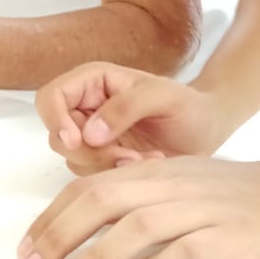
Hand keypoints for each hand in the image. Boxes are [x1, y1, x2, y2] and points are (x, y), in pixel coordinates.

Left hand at [17, 154, 259, 258]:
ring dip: (95, 255)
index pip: (89, 187)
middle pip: (101, 200)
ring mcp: (200, 209)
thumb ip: (138, 197)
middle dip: (58, 234)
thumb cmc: (235, 194)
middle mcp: (171, 185)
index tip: (26, 249)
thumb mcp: (179, 184)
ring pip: (137, 225)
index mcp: (154, 172)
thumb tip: (87, 226)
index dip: (52, 217)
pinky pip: (184, 250)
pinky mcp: (228, 234)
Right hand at [35, 63, 226, 174]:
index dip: (55, 119)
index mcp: (93, 81)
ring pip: (73, 160)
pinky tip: (145, 166)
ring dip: (105, 166)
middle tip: (128, 157)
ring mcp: (93, 137)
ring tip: (145, 159)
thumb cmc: (189, 106)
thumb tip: (88, 133)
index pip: (51, 97)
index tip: (76, 140)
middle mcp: (86, 108)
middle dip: (89, 152)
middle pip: (58, 136)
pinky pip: (92, 176)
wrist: (208, 132)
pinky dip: (115, 177)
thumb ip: (126, 107)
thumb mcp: (163, 96)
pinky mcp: (103, 161)